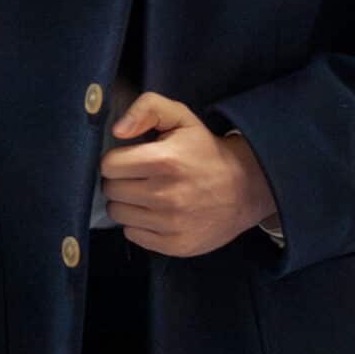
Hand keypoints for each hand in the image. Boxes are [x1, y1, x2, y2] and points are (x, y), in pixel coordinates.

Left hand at [99, 92, 277, 257]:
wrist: (246, 188)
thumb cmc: (205, 151)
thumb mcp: (181, 118)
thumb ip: (147, 108)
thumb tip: (118, 131)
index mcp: (165, 160)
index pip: (109, 165)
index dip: (117, 160)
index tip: (131, 160)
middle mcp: (167, 194)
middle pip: (111, 190)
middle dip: (120, 181)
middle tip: (140, 177)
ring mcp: (172, 223)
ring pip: (118, 214)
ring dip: (127, 204)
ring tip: (147, 195)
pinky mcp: (175, 245)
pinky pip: (132, 235)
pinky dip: (138, 224)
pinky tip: (156, 213)